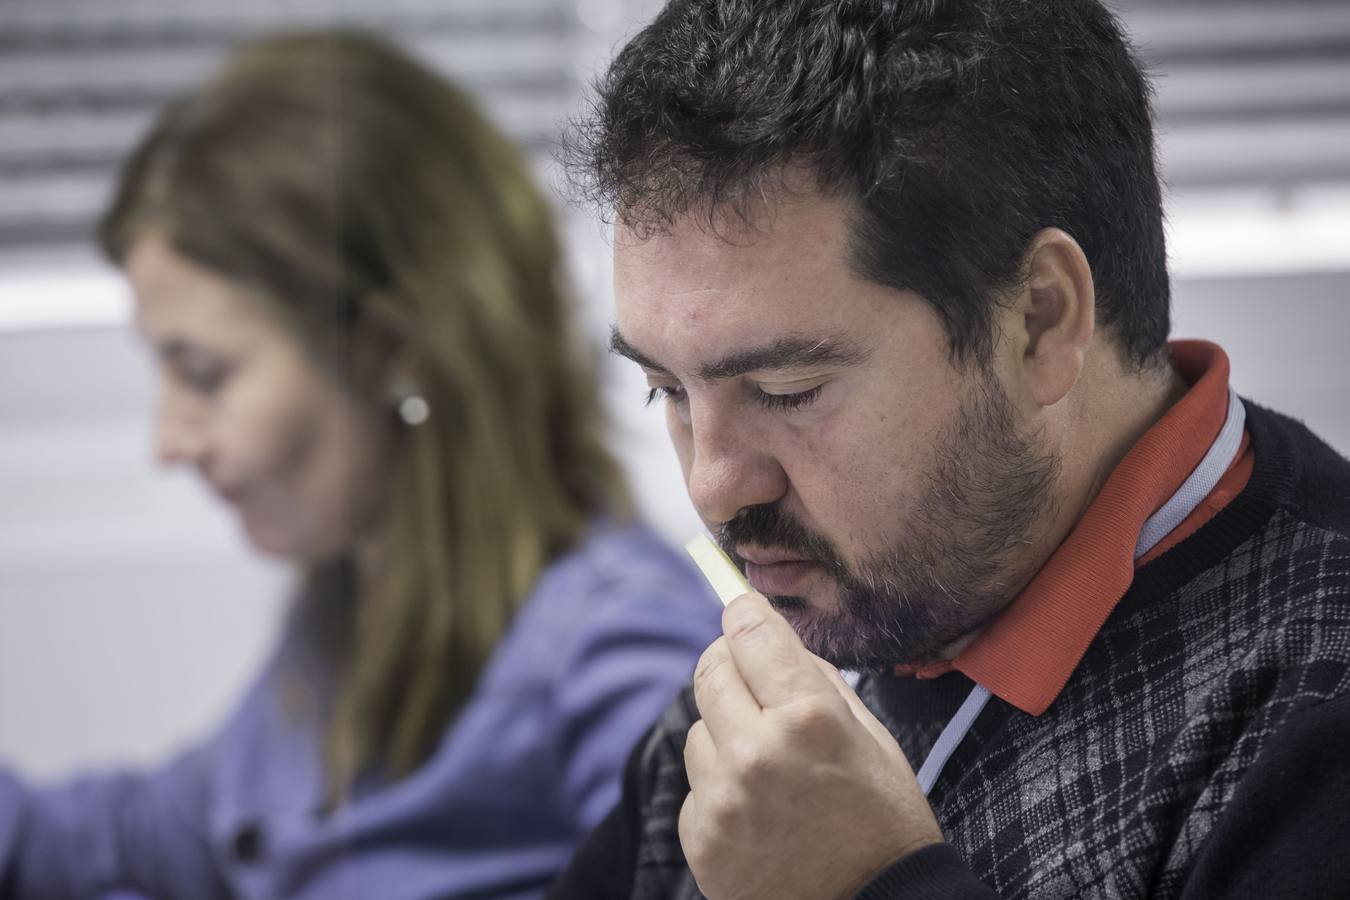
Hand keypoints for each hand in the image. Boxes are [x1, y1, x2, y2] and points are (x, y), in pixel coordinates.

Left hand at [679, 592, 942, 899]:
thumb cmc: (884, 823)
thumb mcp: (871, 738)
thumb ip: (816, 681)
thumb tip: (772, 637)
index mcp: (809, 719)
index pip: (750, 632)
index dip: (744, 613)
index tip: (741, 609)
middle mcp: (758, 753)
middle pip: (710, 669)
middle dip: (729, 664)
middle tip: (750, 677)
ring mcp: (722, 799)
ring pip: (698, 728)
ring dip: (724, 730)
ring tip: (767, 763)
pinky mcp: (701, 838)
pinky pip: (695, 784)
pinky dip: (718, 786)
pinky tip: (757, 807)